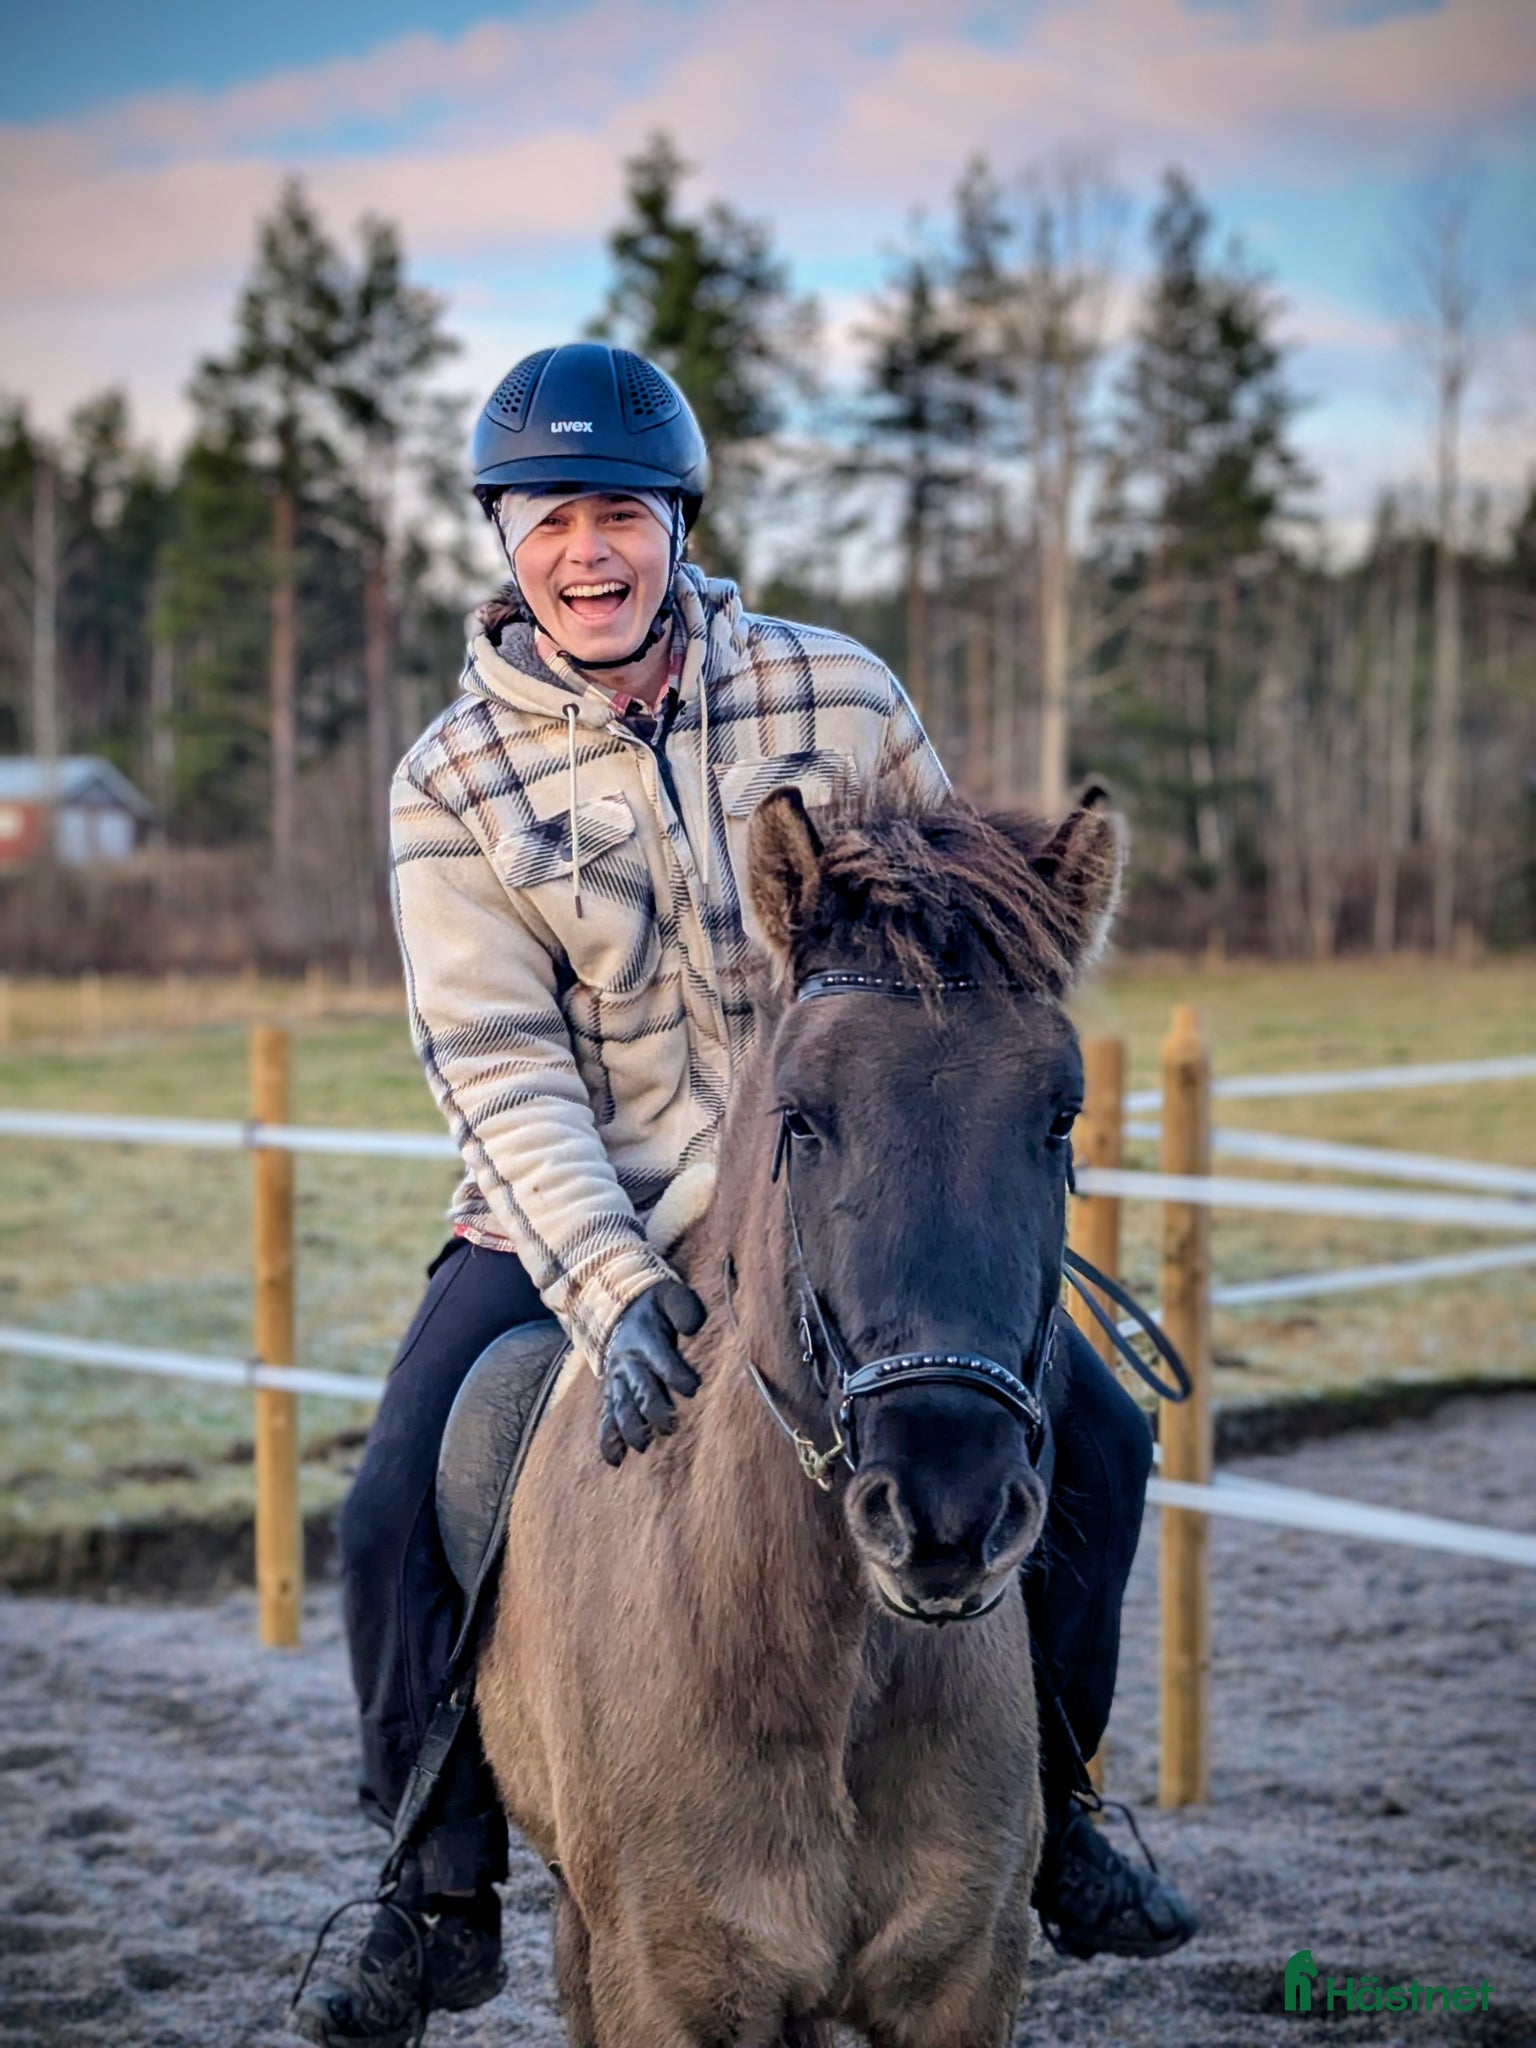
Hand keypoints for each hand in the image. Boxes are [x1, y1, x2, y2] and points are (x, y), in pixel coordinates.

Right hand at [598, 1280, 705, 1466]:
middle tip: (671, 1426)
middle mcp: (629, 1363)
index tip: (692, 1388)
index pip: (662, 1361)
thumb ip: (683, 1308)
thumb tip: (692, 1328)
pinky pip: (606, 1418)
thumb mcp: (669, 1294)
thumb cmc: (654, 1306)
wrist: (618, 1307)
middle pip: (641, 1390)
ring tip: (642, 1445)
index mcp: (645, 1340)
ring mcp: (618, 1380)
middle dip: (655, 1410)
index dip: (677, 1375)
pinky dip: (608, 1440)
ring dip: (631, 1428)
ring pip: (621, 1408)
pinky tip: (615, 1461)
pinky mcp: (612, 1393)